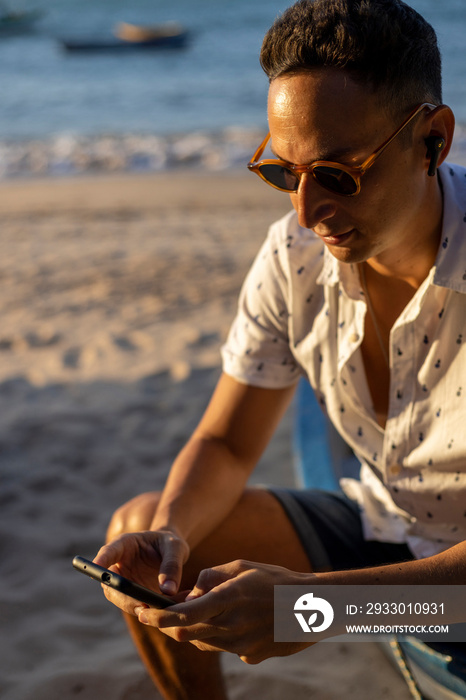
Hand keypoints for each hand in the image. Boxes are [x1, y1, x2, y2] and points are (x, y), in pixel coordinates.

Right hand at [93, 529, 189, 613]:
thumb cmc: (170, 544)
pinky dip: (147, 612)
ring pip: (119, 599)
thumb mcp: (175, 548)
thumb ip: (172, 565)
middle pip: (110, 582)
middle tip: (141, 606)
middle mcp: (118, 565)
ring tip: (156, 611)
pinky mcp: (131, 597)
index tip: (96, 566)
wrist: (172, 554)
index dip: (101, 559)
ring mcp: (123, 582)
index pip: (109, 551)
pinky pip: (134, 607)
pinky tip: (164, 611)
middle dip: (123, 596)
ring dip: (134, 607)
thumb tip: (167, 591)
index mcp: (125, 545)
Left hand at [134, 559, 314, 663]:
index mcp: (228, 599)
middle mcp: (231, 626)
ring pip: (203, 642)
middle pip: (187, 633)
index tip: (140, 612)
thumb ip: (210, 577)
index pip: (182, 614)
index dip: (157, 616)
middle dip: (168, 625)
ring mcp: (241, 645)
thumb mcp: (241, 567)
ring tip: (198, 613)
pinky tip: (236, 621)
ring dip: (194, 630)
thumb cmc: (276, 579)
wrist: (314, 606)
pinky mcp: (250, 656)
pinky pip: (224, 648)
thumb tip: (188, 591)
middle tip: (155, 614)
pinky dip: (219, 636)